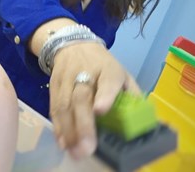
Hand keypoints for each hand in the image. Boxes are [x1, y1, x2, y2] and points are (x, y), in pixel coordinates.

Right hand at [48, 42, 140, 159]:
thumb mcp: (122, 73)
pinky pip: (54, 107)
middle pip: (81, 98)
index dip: (104, 96)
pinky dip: (58, 126)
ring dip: (69, 130)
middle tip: (86, 147)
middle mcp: (85, 73)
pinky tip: (63, 142)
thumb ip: (132, 93)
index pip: (107, 81)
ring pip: (65, 105)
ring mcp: (67, 79)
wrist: (73, 44)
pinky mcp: (53, 85)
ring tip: (75, 150)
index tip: (101, 111)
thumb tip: (141, 116)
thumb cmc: (102, 65)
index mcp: (108, 70)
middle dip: (83, 124)